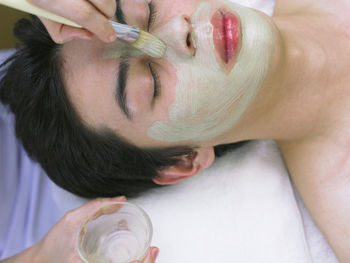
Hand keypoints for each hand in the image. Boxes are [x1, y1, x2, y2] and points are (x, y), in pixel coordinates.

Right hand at [1, 196, 158, 262]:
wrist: (40, 262)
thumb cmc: (53, 245)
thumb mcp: (71, 220)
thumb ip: (95, 207)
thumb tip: (119, 199)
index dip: (142, 262)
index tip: (150, 251)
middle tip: (153, 250)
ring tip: (149, 252)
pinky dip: (130, 262)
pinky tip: (135, 254)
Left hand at [27, 0, 117, 43]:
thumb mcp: (45, 18)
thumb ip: (65, 32)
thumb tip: (89, 35)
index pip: (84, 15)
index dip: (101, 29)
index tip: (109, 37)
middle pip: (104, 2)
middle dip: (107, 14)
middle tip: (100, 17)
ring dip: (106, 2)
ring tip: (92, 3)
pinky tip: (90, 0)